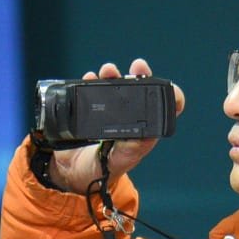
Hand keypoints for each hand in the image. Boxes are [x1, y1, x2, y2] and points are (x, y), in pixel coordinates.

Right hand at [46, 58, 184, 194]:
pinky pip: (94, 90)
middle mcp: (128, 120)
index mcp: (141, 133)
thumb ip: (130, 151)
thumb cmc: (98, 171)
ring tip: (107, 70)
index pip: (162, 111)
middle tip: (138, 66)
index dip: (169, 96)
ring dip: (114, 75)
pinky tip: (89, 78)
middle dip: (140, 75)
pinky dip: (92, 80)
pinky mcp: (91, 109)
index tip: (167, 86)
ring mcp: (109, 112)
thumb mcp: (116, 163)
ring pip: (117, 87)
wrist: (70, 172)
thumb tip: (145, 136)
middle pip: (140, 91)